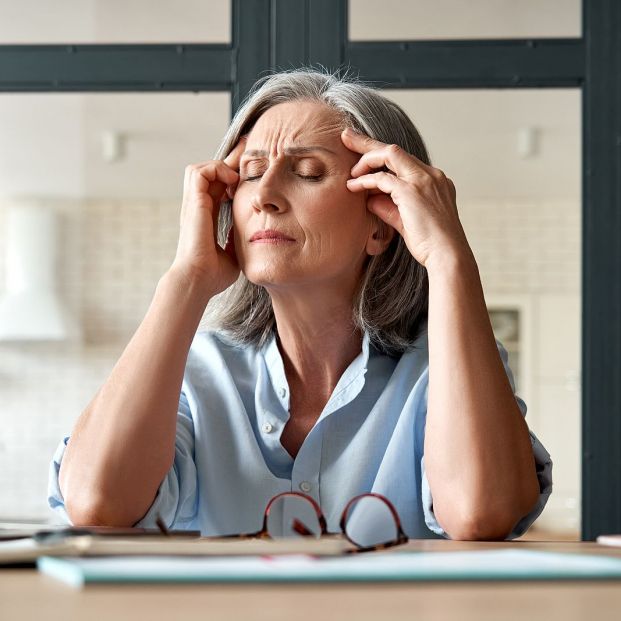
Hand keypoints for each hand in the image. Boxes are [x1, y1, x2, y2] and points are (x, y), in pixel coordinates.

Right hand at [171, 136, 246, 295]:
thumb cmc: (213, 275)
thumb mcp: (233, 252)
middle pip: (210, 172)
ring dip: (220, 166)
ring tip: (237, 177)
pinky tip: (231, 182)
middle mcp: (198, 207)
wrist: (199, 280)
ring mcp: (193, 204)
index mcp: (207, 217)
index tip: (251, 171)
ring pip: (201, 168)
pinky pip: (200, 172)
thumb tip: (252, 235)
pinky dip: (216, 170)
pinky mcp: (193, 203)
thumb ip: (239, 240)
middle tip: (250, 154)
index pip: (217, 187)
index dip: (232, 176)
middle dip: (230, 161)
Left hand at [341, 127, 470, 268]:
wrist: (447, 256)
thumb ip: (389, 208)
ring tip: (350, 172)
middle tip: (346, 136)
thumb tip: (369, 199)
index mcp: (435, 180)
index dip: (381, 156)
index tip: (362, 154)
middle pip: (394, 149)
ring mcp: (423, 180)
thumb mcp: (407, 222)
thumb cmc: (430, 244)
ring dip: (365, 160)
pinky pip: (382, 178)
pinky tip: (353, 186)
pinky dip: (365, 180)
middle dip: (367, 142)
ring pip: (389, 154)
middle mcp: (431, 175)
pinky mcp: (412, 191)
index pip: (404, 160)